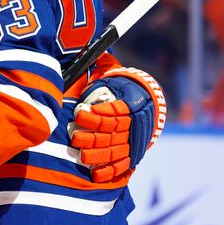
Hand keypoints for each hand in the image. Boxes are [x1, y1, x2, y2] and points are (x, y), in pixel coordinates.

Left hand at [69, 68, 165, 182]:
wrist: (149, 105)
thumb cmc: (122, 88)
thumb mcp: (115, 74)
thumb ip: (104, 65)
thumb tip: (93, 50)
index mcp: (130, 104)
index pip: (114, 111)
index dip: (96, 114)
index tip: (79, 113)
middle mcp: (134, 124)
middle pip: (112, 134)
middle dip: (92, 136)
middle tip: (74, 137)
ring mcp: (133, 142)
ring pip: (115, 151)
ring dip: (97, 154)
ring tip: (81, 154)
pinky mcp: (132, 156)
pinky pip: (122, 166)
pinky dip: (109, 172)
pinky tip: (95, 175)